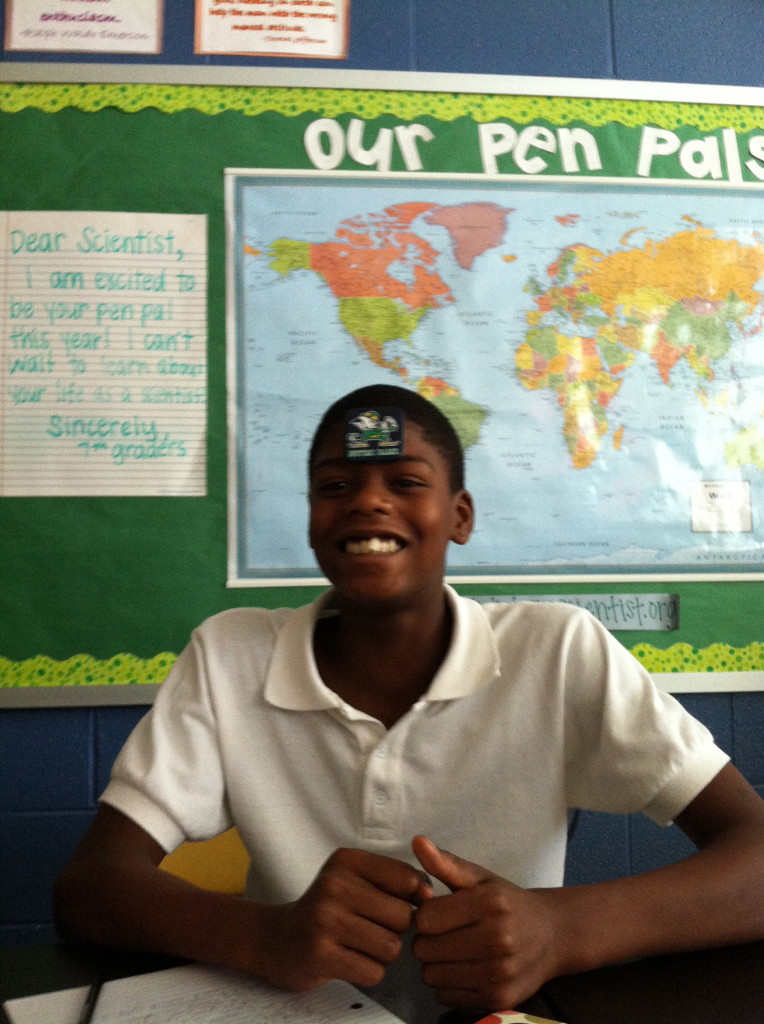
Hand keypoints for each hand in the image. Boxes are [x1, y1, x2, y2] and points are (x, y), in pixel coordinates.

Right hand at [253, 847, 430, 990]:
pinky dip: (370, 972)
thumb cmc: (329, 909)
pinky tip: (350, 961)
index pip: (407, 878)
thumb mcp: (354, 878)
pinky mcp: (320, 955)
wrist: (278, 940)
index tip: (398, 905)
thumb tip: (430, 893)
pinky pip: (374, 972)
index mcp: (347, 860)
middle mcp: (334, 885)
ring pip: (391, 947)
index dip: (414, 898)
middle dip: (396, 930)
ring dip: (383, 953)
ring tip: (361, 945)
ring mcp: (324, 920)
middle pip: (402, 916)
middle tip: (373, 929)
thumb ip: (394, 879)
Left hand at [412, 836, 560, 1009]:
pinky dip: (449, 985)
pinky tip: (465, 969)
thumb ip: (445, 863)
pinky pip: (446, 997)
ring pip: (432, 976)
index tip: (438, 912)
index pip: (424, 919)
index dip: (424, 915)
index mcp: (489, 903)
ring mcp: (499, 973)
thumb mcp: (480, 878)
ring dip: (436, 965)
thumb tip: (417, 841)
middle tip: (445, 933)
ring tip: (454, 951)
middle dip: (427, 940)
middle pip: (424, 950)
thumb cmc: (508, 902)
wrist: (552, 935)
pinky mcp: (499, 999)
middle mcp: (497, 939)